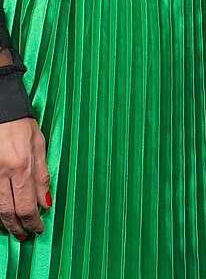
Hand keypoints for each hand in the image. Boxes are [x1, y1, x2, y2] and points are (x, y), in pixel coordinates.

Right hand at [0, 116, 47, 239]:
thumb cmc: (19, 124)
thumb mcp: (39, 144)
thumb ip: (42, 175)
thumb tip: (45, 201)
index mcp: (21, 166)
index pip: (28, 204)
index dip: (33, 221)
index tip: (38, 228)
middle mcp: (2, 173)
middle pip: (9, 211)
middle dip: (18, 227)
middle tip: (25, 235)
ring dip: (4, 223)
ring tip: (13, 231)